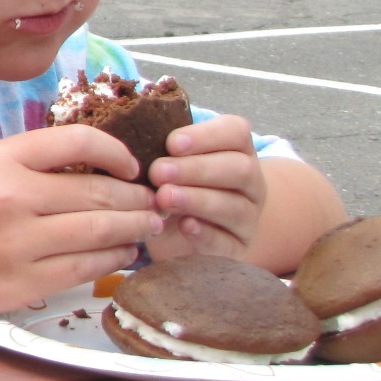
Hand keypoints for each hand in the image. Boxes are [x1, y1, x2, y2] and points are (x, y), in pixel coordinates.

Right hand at [0, 124, 162, 323]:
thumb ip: (37, 166)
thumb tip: (106, 170)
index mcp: (2, 160)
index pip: (79, 142)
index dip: (117, 153)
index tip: (131, 167)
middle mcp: (12, 197)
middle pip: (100, 193)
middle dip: (139, 199)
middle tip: (156, 203)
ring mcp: (20, 243)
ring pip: (102, 232)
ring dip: (136, 229)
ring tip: (148, 227)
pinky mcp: (25, 282)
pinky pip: (87, 268)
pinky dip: (114, 259)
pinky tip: (122, 254)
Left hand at [143, 115, 266, 260]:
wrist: (180, 232)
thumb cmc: (171, 184)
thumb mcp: (168, 162)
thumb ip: (161, 149)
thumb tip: (130, 133)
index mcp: (237, 151)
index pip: (236, 132)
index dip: (207, 136)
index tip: (171, 143)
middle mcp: (250, 183)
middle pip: (239, 169)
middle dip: (197, 169)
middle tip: (158, 172)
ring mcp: (247, 217)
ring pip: (234, 206)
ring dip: (197, 199)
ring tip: (164, 197)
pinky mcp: (236, 248)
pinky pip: (227, 242)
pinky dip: (205, 233)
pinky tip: (184, 225)